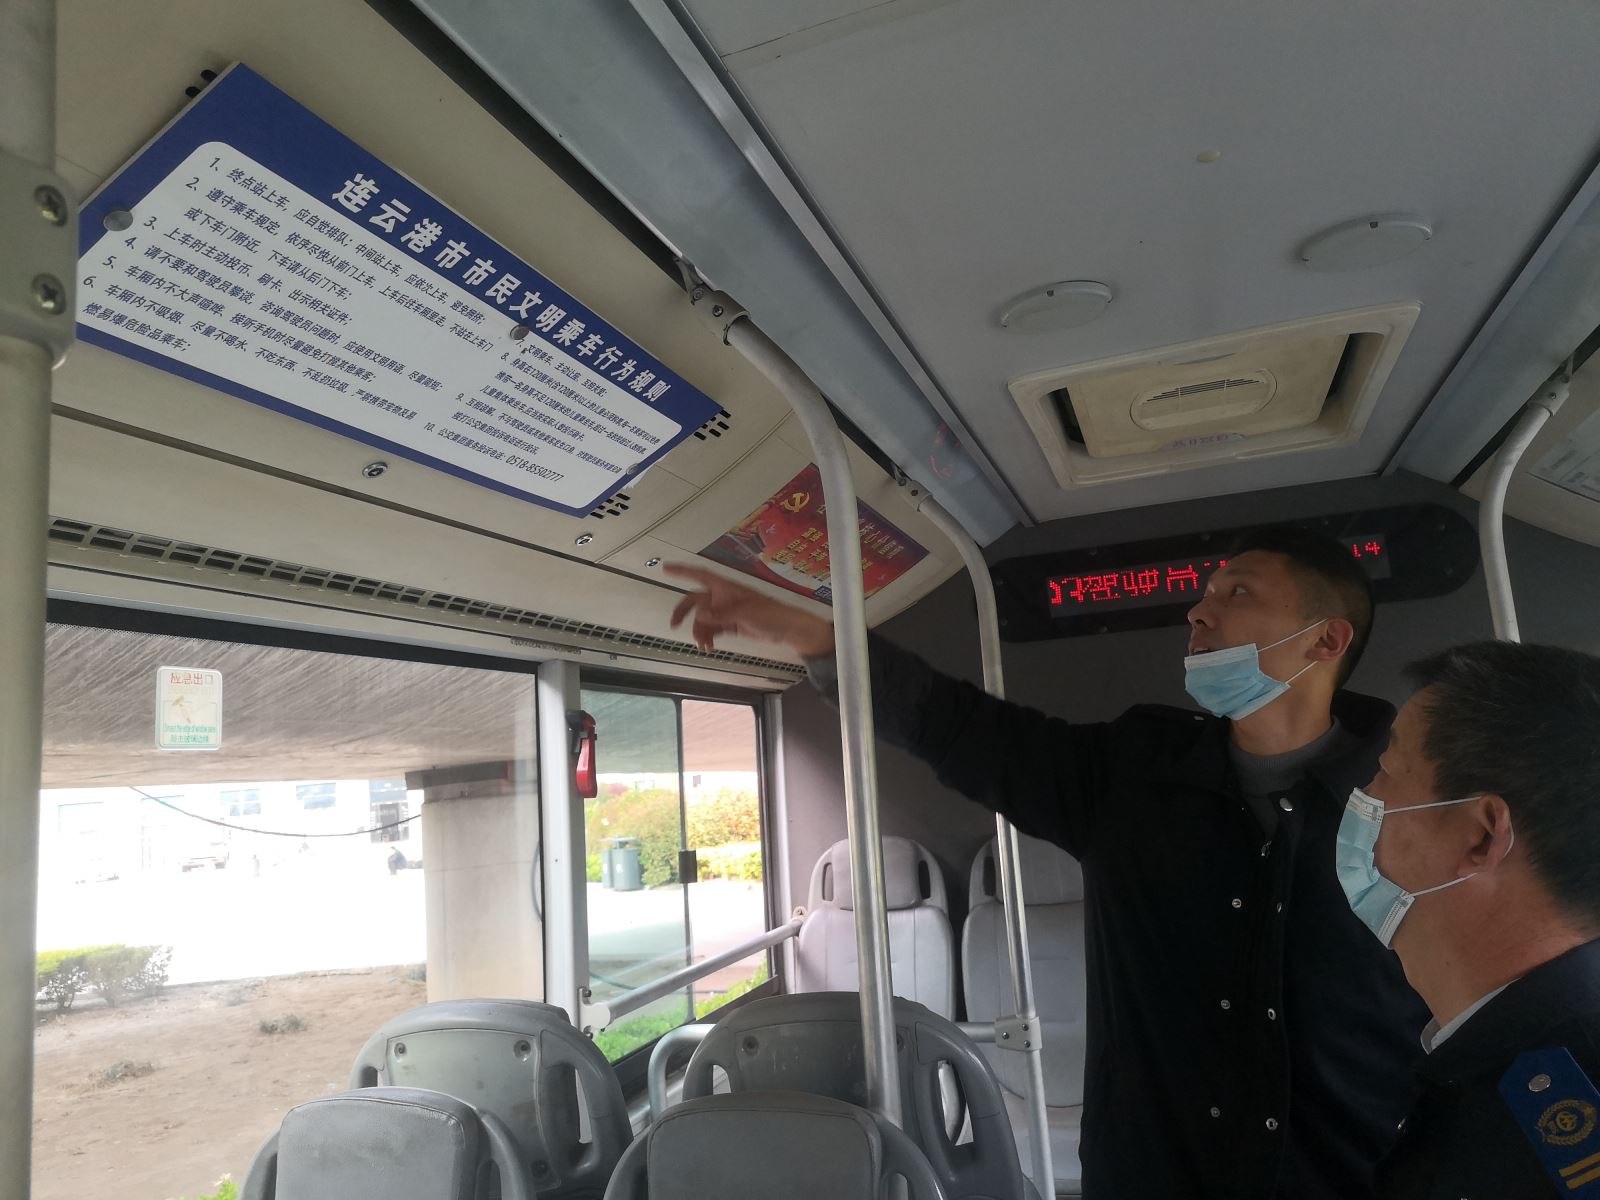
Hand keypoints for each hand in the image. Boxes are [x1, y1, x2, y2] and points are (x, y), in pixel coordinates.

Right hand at [665, 564, 835, 657]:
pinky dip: (708, 637)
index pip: (700, 576)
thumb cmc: (772, 613)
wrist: (787, 629)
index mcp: (726, 588)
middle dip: (684, 612)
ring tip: (704, 646)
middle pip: (696, 601)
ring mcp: (726, 611)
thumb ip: (722, 613)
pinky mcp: (730, 624)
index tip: (666, 568)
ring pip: (703, 619)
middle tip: (673, 625)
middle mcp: (723, 597)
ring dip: (699, 632)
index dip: (682, 571)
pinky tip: (709, 646)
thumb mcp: (746, 612)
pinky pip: (712, 629)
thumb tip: (701, 614)